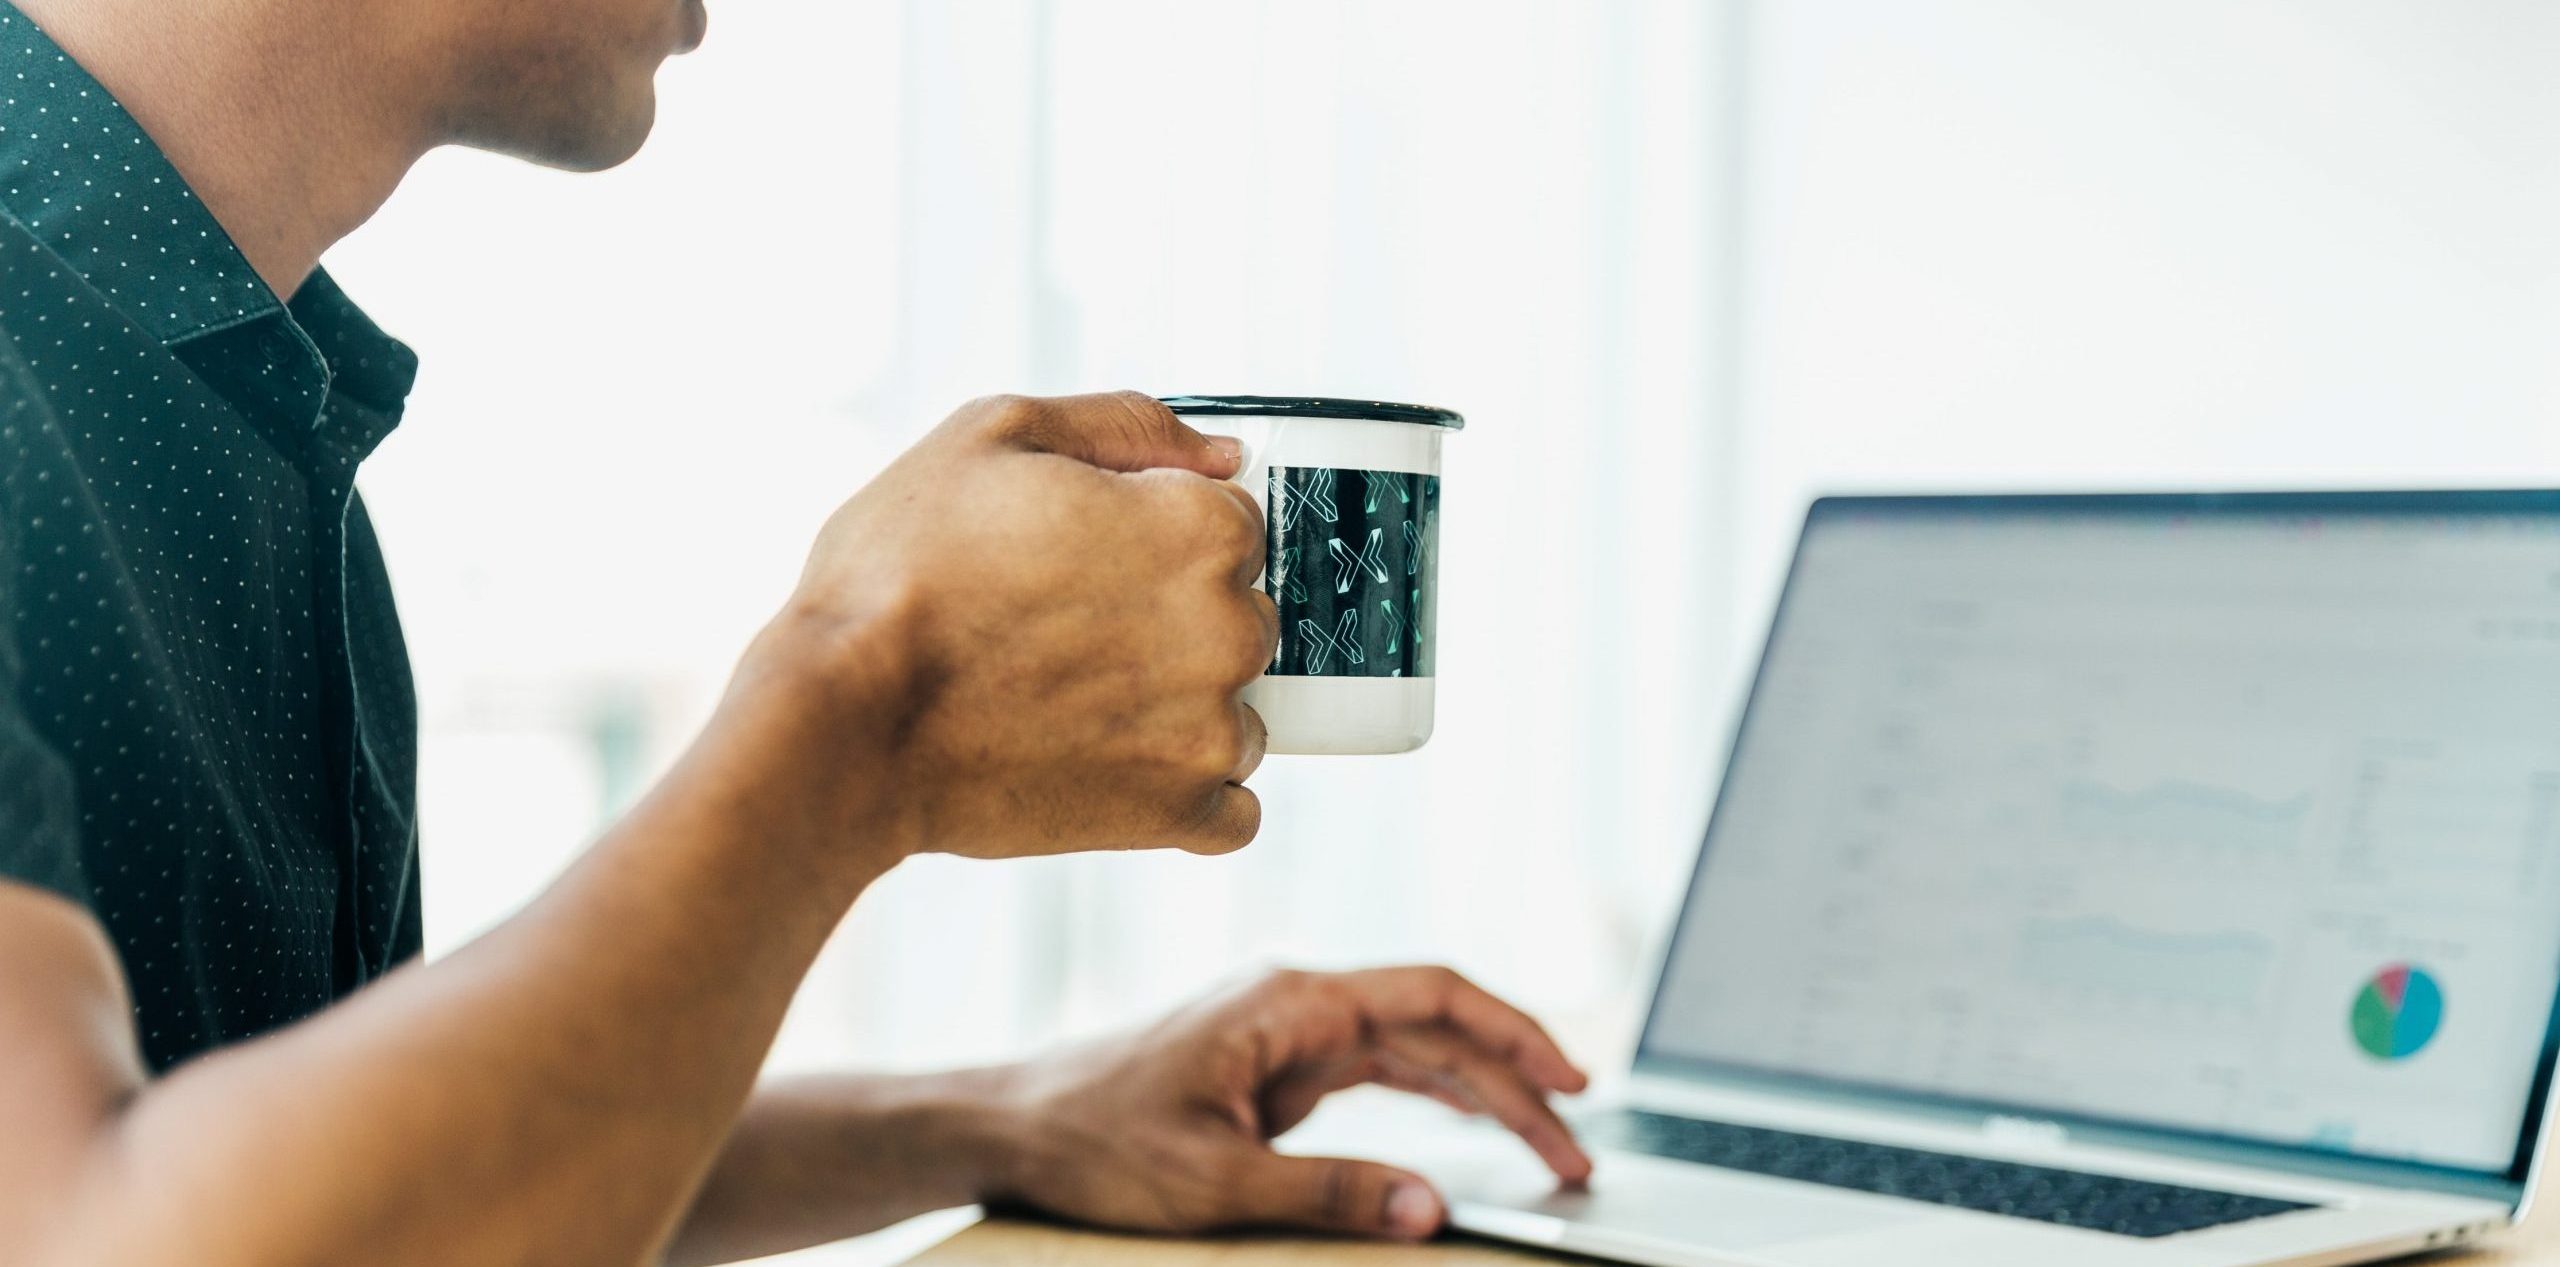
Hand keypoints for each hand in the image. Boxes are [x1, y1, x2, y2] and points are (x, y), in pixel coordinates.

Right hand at [751, 392, 1277, 862]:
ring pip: (1238, 711)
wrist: (844, 721)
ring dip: (1179, 711)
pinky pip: (1231, 810)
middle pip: (1241, 617)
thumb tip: (1221, 452)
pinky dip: (1183, 795)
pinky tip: (1108, 768)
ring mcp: (1210, 727)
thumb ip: (1128, 425)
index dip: (1156, 534)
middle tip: (1065, 632)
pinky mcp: (1177, 812)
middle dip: (1173, 622)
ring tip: (1071, 703)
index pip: (1235, 523)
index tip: (1089, 559)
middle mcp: (1227, 626)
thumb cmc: (900, 575)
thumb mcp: (993, 436)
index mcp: (1199, 528)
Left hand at [989, 967, 1593, 1241]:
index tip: (1571, 1082)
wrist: (1012, 1124)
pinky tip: (1472, 1124)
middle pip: (1438, 1026)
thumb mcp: (1216, 1180)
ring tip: (1547, 1147)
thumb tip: (1428, 1205)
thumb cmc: (1093, 1136)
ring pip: (1414, 1052)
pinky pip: (1376, 1073)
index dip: (1514, 1035)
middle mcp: (1297, 1003)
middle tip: (1575, 1152)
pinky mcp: (1276, 1067)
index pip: (1433, 997)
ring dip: (1481, 1095)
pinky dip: (1432, 1099)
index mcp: (1290, 1002)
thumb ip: (1330, 1191)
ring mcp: (1288, 1032)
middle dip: (1515, 1084)